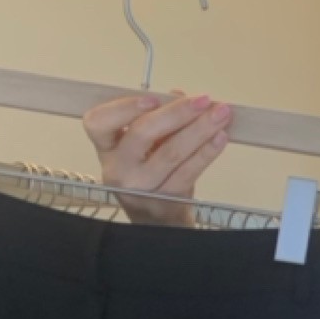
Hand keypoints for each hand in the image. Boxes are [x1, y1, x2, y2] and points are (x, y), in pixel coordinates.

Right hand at [81, 91, 232, 226]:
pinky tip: (220, 137)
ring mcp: (141, 189)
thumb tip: (177, 96)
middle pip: (142, 133)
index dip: (124, 107)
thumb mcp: (145, 147)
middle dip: (177, 112)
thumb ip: (158, 118)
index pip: (98, 122)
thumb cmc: (150, 176)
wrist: (158, 222)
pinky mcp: (166, 202)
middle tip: (202, 100)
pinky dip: (207, 152)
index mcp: (107, 149)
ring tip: (221, 113)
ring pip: (171, 153)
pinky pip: (188, 172)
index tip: (153, 98)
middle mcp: (118, 170)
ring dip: (200, 129)